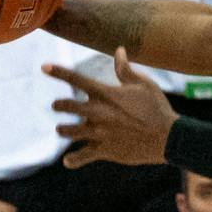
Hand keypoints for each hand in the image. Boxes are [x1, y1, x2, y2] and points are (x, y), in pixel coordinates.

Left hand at [45, 49, 178, 167]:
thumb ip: (125, 69)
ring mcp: (99, 133)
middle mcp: (98, 112)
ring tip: (63, 129)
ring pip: (69, 131)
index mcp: (106, 94)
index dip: (58, 72)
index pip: (76, 79)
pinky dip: (73, 160)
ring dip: (64, 130)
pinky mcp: (104, 151)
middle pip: (66, 106)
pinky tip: (68, 161)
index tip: (43, 66)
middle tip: (57, 106)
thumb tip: (118, 50)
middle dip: (59, 105)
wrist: (168, 138)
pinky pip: (82, 157)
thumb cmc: (157, 108)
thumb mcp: (143, 84)